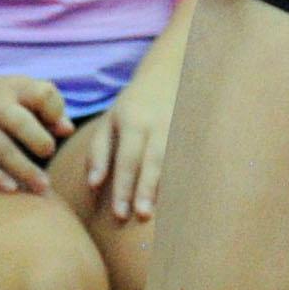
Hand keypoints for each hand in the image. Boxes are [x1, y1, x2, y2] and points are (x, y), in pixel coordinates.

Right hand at [0, 37, 72, 193]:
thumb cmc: (1, 98)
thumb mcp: (24, 92)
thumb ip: (49, 109)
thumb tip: (67, 130)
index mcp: (17, 91)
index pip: (42, 95)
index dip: (54, 110)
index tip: (59, 127)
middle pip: (21, 124)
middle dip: (40, 142)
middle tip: (49, 153)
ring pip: (3, 151)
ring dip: (25, 170)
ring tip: (43, 187)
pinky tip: (11, 189)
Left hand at [84, 42, 178, 222]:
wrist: (168, 73)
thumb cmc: (132, 106)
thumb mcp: (109, 121)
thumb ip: (98, 152)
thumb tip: (93, 185)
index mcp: (133, 121)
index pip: (127, 159)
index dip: (123, 187)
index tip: (119, 214)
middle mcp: (158, 124)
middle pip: (152, 160)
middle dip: (147, 189)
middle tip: (141, 216)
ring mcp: (180, 127)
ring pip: (175, 160)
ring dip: (168, 186)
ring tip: (164, 213)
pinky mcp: (194, 131)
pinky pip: (190, 158)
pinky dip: (187, 178)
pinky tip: (184, 199)